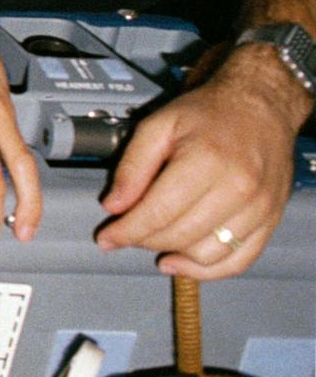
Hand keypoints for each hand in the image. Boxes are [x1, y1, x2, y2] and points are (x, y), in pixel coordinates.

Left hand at [97, 47, 302, 278]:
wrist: (259, 107)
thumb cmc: (209, 113)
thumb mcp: (158, 125)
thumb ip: (132, 166)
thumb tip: (114, 205)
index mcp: (206, 162)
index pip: (157, 213)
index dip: (126, 231)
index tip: (107, 238)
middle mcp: (237, 189)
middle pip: (179, 235)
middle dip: (143, 240)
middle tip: (126, 233)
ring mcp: (258, 209)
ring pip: (207, 254)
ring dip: (172, 254)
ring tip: (152, 244)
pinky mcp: (270, 221)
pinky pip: (238, 260)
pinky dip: (207, 270)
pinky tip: (181, 262)